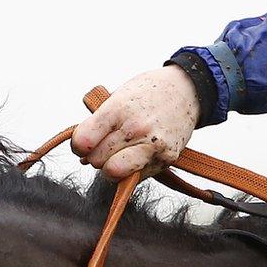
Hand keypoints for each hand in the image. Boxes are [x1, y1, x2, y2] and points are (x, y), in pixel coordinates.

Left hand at [71, 66, 201, 180]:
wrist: (187, 90)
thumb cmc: (148, 92)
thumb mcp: (118, 97)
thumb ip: (99, 123)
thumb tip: (82, 153)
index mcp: (118, 110)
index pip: (83, 141)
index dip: (78, 145)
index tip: (84, 143)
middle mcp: (135, 128)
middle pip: (96, 160)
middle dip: (95, 156)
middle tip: (105, 147)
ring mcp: (152, 145)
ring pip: (114, 173)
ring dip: (111, 168)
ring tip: (117, 156)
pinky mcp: (166, 159)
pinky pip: (136, 177)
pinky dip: (131, 170)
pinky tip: (137, 154)